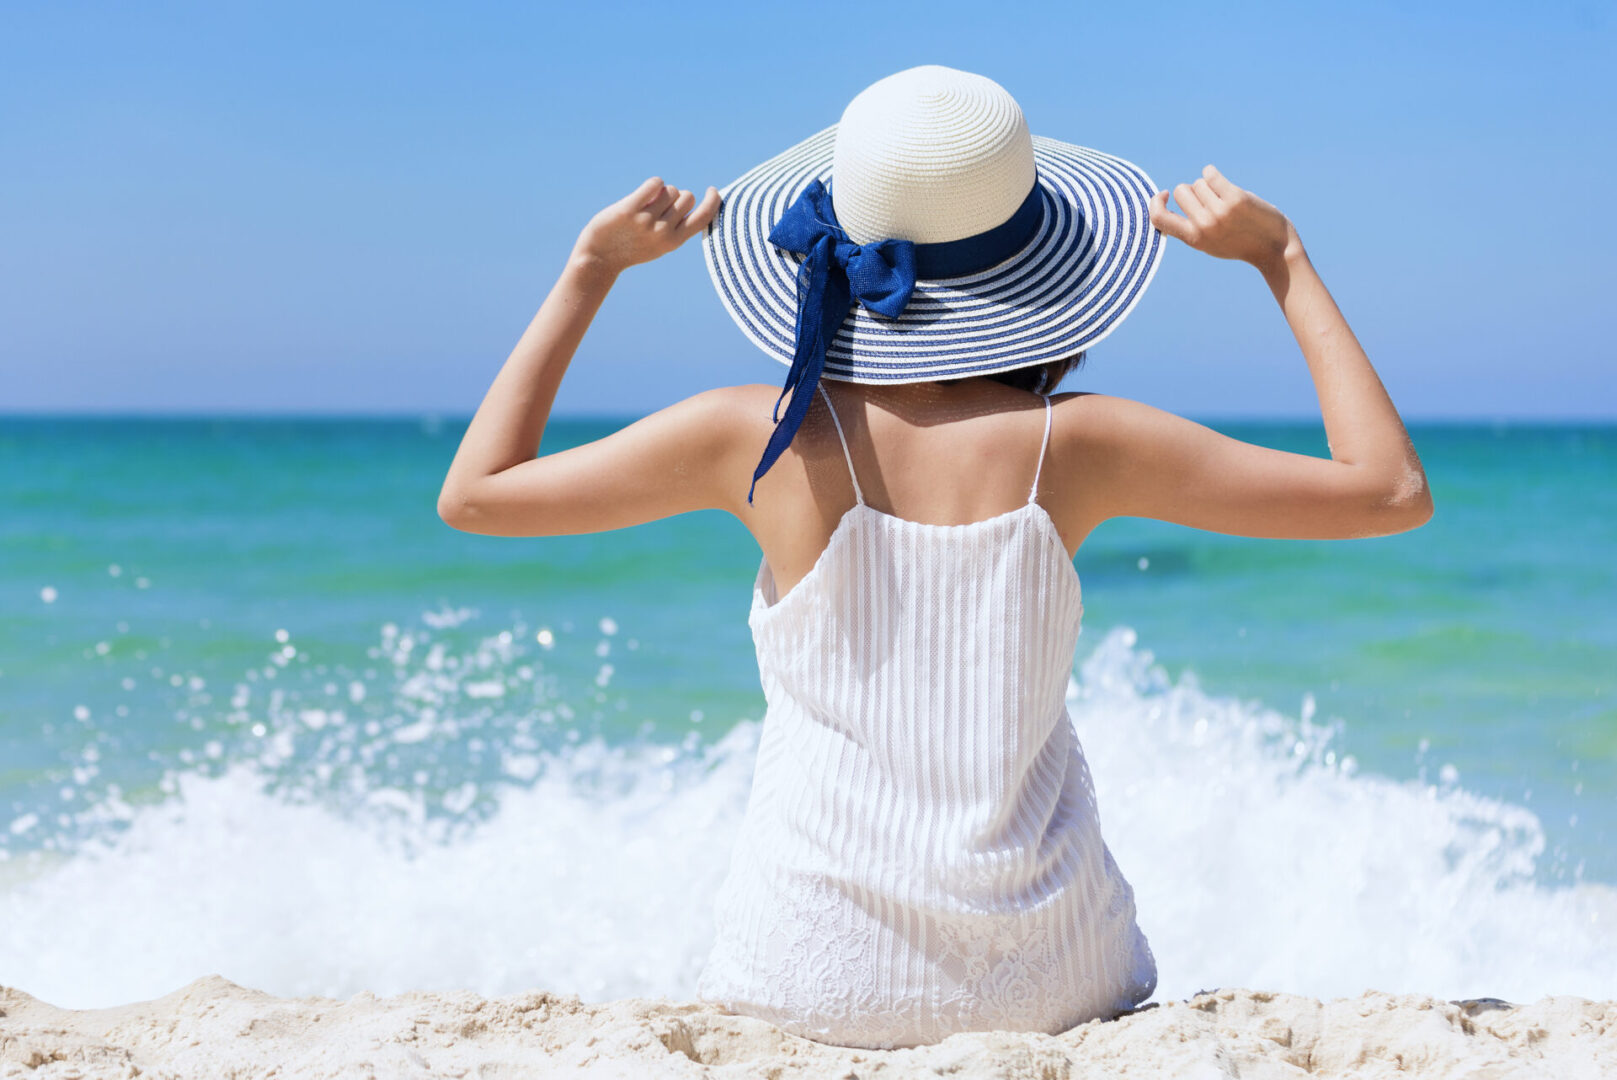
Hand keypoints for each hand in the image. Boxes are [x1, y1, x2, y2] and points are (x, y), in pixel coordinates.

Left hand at [572, 176, 721, 273]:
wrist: (600, 258)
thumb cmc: (632, 248)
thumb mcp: (660, 244)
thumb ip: (676, 227)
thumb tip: (690, 198)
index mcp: (674, 242)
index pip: (704, 217)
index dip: (713, 201)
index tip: (712, 190)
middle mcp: (663, 232)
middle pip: (686, 197)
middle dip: (676, 196)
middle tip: (660, 206)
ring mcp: (646, 221)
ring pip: (670, 190)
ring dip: (661, 192)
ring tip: (647, 205)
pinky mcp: (629, 210)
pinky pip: (655, 184)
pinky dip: (653, 184)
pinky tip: (644, 194)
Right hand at [1149, 165, 1297, 273]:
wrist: (1273, 247)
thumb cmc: (1239, 243)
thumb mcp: (1209, 243)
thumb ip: (1190, 227)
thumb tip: (1170, 197)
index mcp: (1193, 239)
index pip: (1159, 218)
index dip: (1156, 202)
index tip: (1165, 195)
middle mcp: (1204, 225)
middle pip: (1182, 190)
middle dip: (1192, 191)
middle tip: (1210, 200)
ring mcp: (1219, 212)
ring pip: (1199, 182)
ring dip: (1209, 186)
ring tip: (1224, 199)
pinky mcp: (1235, 198)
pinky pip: (1211, 174)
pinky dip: (1212, 173)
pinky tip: (1220, 180)